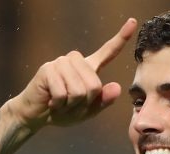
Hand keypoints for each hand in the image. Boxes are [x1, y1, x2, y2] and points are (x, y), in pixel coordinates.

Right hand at [8, 18, 136, 129]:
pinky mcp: (48, 69)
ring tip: (60, 103)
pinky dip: (58, 105)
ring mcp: (62, 63)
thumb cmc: (61, 111)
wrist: (36, 115)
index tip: (133, 22)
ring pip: (78, 91)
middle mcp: (76, 61)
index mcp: (89, 68)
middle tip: (69, 106)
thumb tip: (117, 88)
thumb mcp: (86, 111)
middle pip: (94, 85)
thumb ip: (102, 101)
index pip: (108, 52)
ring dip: (69, 105)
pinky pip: (62, 93)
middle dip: (83, 104)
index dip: (121, 38)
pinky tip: (51, 102)